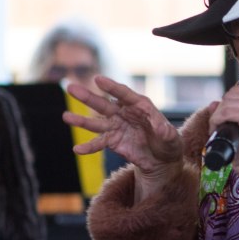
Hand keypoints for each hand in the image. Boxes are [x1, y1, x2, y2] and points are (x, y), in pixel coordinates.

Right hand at [65, 75, 182, 196]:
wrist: (162, 160)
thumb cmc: (169, 144)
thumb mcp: (173, 138)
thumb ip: (166, 132)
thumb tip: (162, 128)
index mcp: (140, 106)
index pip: (124, 94)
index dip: (112, 87)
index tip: (98, 80)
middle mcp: (124, 113)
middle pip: (104, 104)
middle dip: (88, 97)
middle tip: (71, 88)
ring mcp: (116, 126)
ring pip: (96, 122)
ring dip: (81, 120)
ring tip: (66, 117)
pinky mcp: (112, 140)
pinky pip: (98, 143)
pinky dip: (89, 147)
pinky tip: (77, 150)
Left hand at [207, 78, 238, 182]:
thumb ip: (231, 111)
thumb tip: (214, 103)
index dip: (226, 104)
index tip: (225, 119)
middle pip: (232, 94)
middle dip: (221, 110)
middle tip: (220, 125)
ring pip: (228, 102)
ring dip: (218, 116)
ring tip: (219, 129)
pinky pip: (228, 112)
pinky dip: (217, 120)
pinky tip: (218, 130)